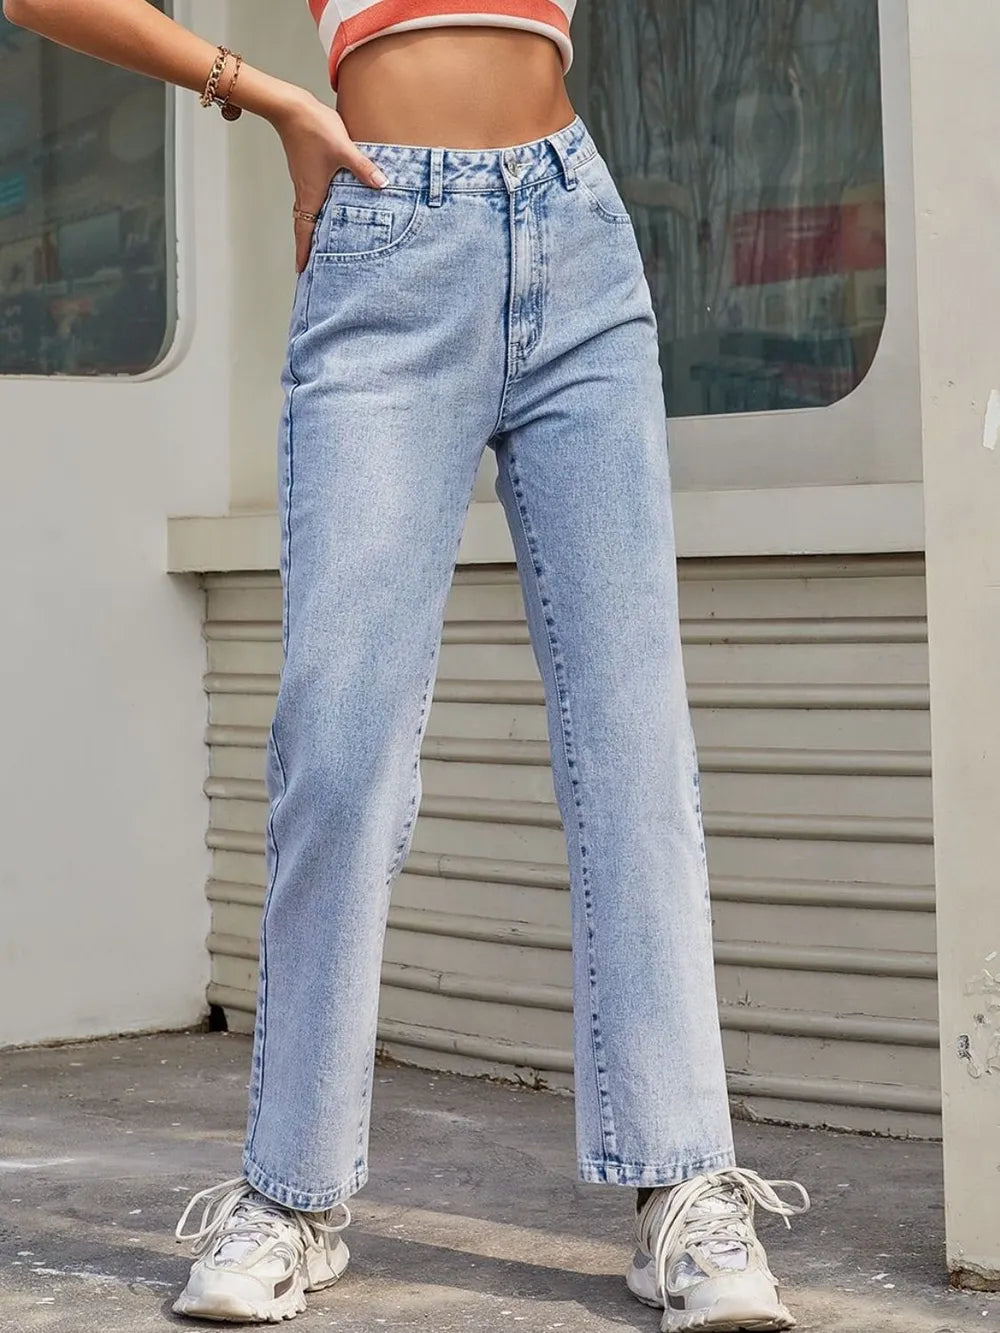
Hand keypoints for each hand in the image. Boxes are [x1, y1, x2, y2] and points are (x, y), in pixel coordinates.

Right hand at [271, 90, 388, 271]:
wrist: (291, 107)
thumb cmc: (314, 129)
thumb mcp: (343, 150)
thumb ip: (363, 168)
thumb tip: (382, 184)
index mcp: (311, 194)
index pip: (304, 230)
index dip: (303, 251)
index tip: (301, 270)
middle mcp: (305, 191)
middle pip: (303, 226)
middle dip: (307, 247)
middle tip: (310, 266)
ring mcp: (304, 181)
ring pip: (306, 213)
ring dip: (310, 230)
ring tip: (318, 244)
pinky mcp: (307, 171)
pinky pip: (310, 199)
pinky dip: (315, 212)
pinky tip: (327, 212)